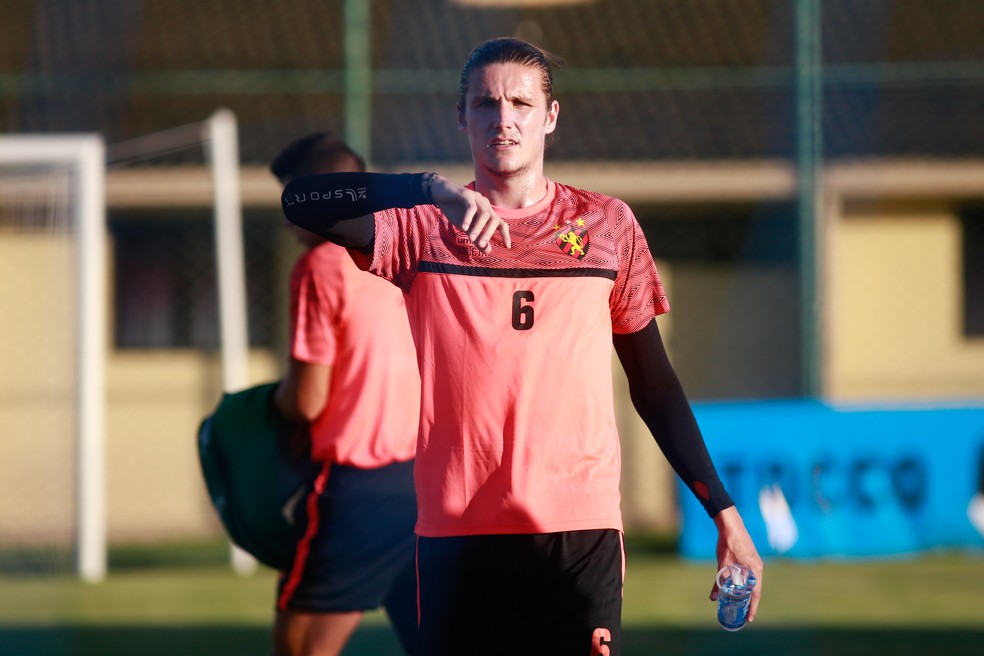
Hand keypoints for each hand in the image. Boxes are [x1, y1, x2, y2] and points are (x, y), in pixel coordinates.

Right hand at [430, 175, 510, 253]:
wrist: (441, 194)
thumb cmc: (456, 211)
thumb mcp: (467, 228)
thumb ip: (478, 239)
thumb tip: (488, 251)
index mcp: (488, 213)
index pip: (501, 224)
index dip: (505, 235)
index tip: (507, 246)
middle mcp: (485, 205)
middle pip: (494, 220)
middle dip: (489, 234)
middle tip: (481, 245)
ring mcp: (477, 198)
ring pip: (484, 214)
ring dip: (479, 228)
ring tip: (472, 239)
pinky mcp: (467, 194)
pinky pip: (471, 206)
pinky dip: (468, 217)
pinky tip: (463, 227)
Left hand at [711, 506, 762, 623]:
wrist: (731, 524)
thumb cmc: (728, 543)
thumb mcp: (722, 564)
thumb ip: (718, 582)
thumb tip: (713, 598)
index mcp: (754, 570)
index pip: (756, 594)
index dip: (753, 607)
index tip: (750, 618)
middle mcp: (757, 567)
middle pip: (756, 590)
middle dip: (750, 602)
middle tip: (744, 614)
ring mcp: (754, 562)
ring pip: (753, 582)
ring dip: (748, 593)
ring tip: (741, 603)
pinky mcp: (750, 558)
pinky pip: (750, 575)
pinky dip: (746, 583)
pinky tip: (739, 587)